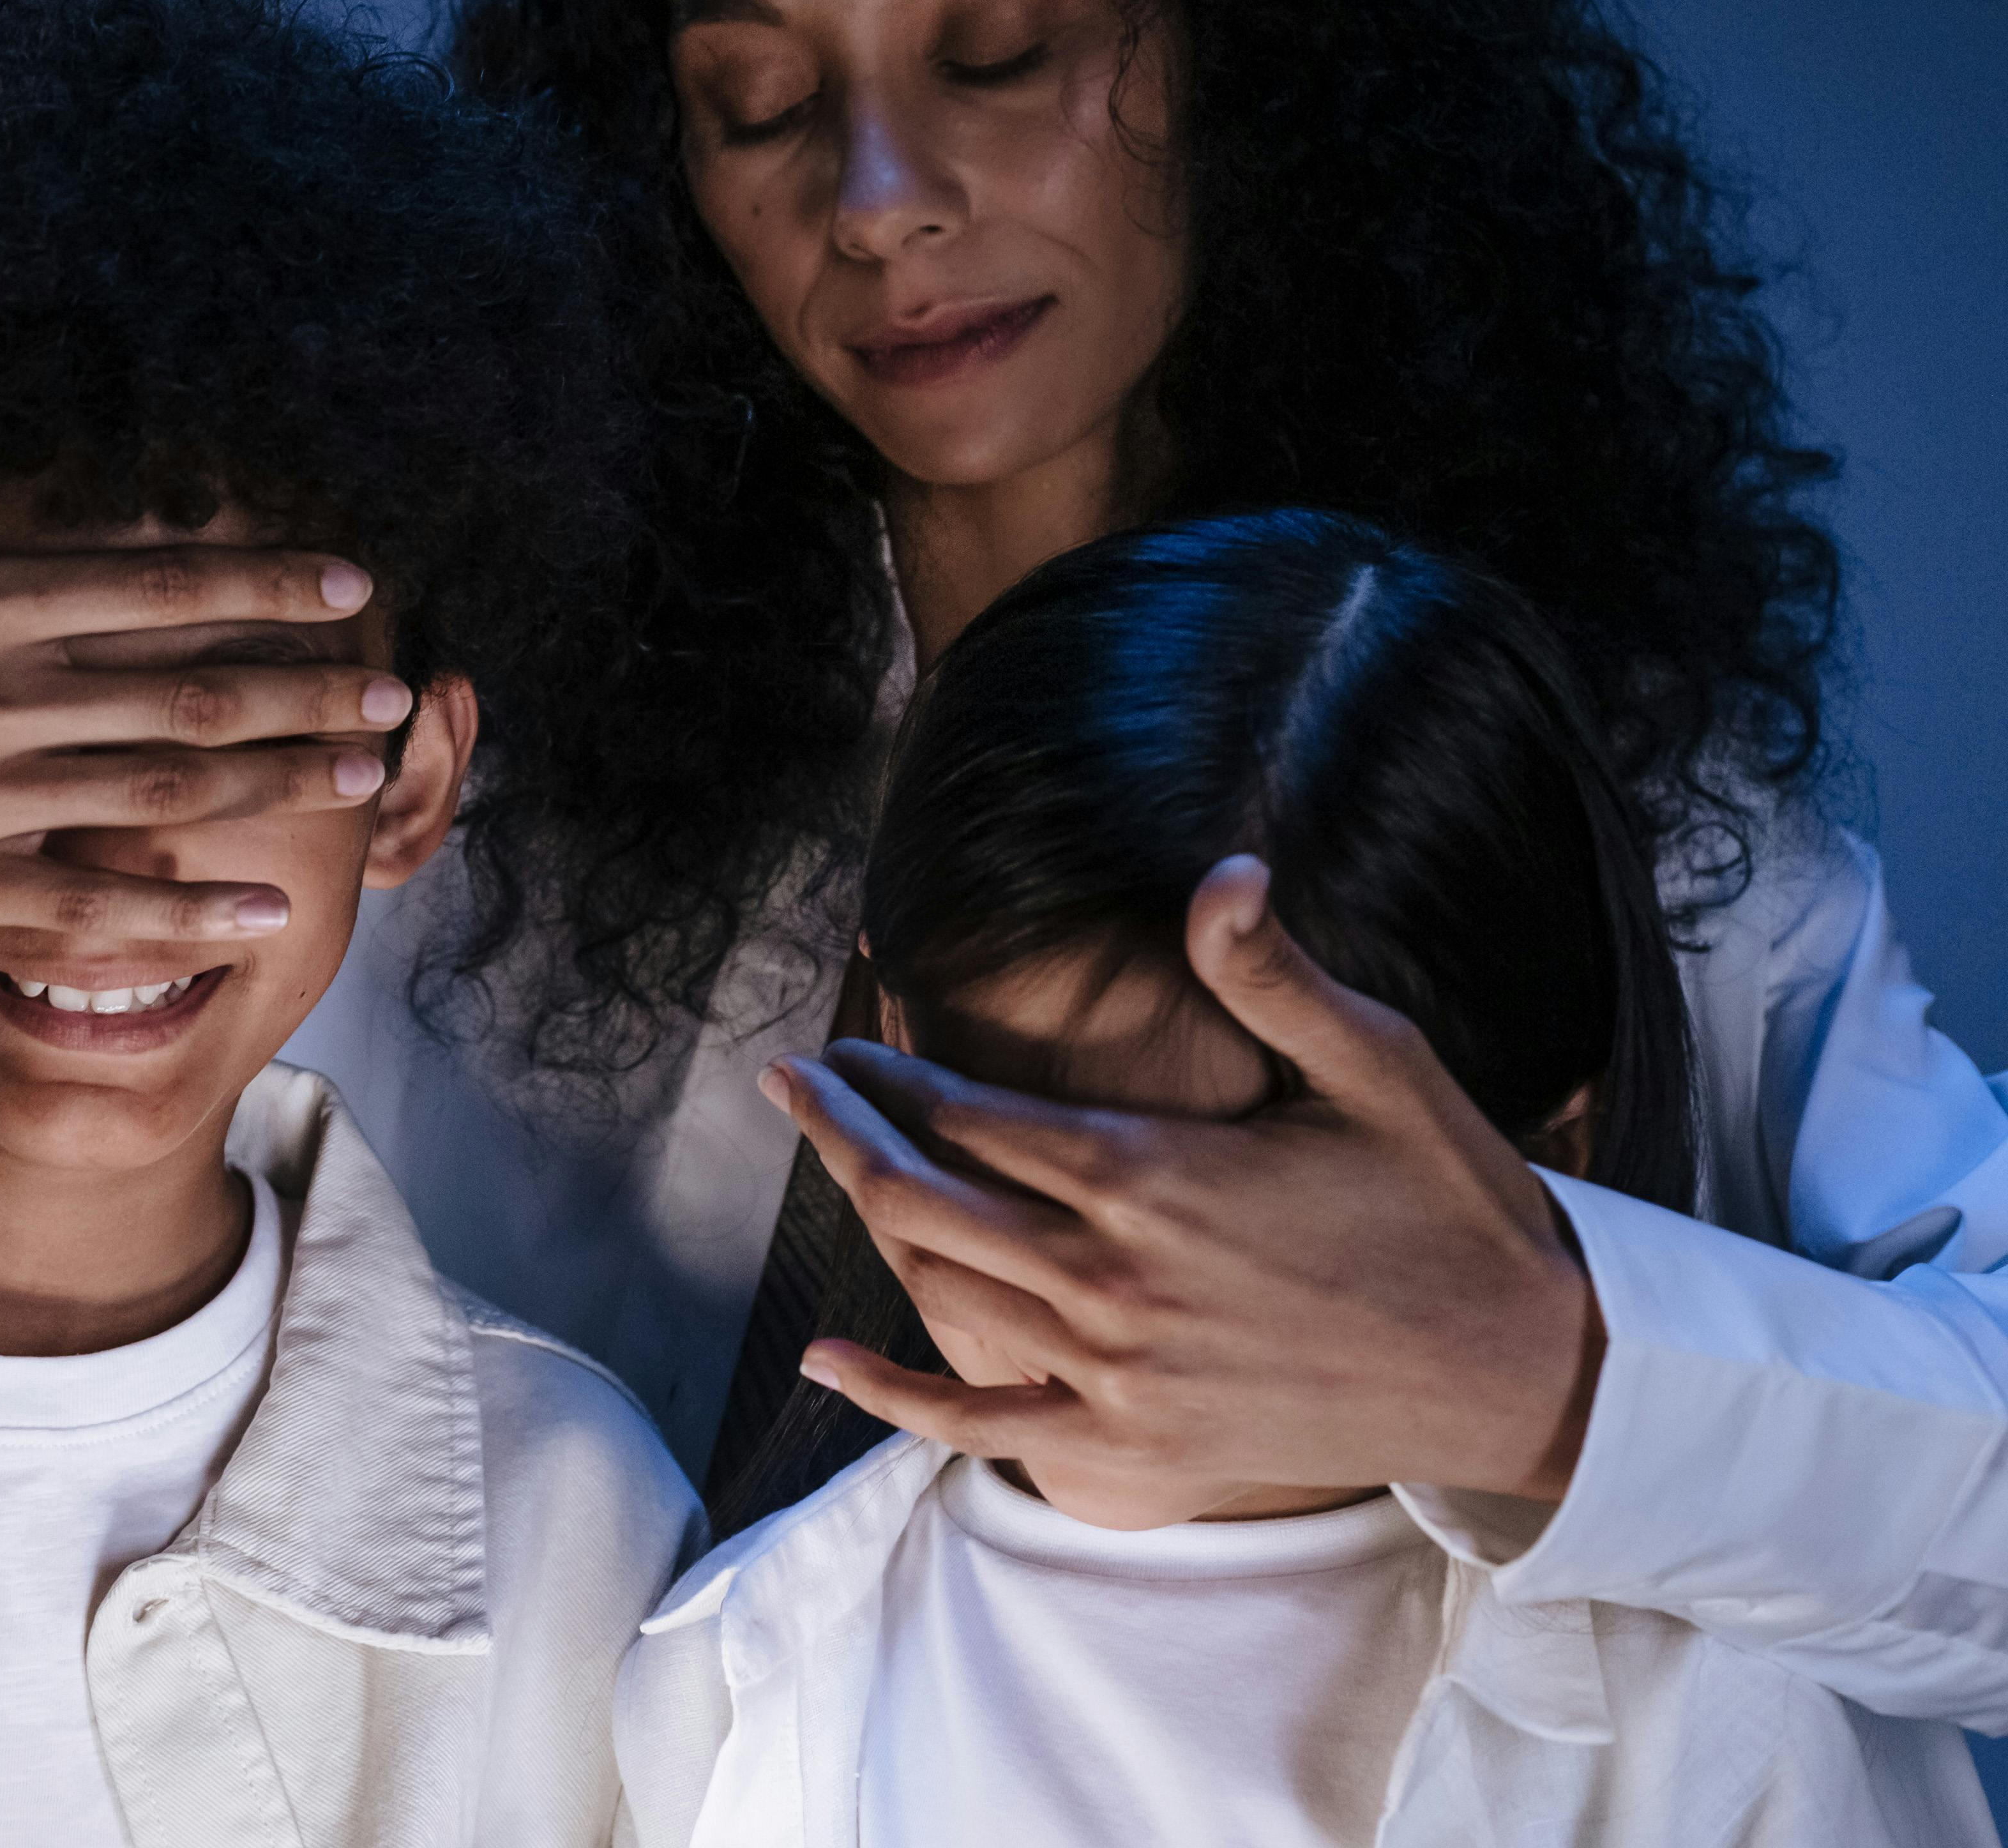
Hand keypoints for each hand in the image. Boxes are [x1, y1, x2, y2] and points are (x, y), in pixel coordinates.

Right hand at [0, 256, 409, 938]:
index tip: (353, 582)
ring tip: (363, 770)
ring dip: (271, 785)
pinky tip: (268, 906)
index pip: (146, 584)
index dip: (262, 581)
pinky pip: (86, 908)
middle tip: (395, 691)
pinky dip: (183, 911)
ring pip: (150, 797)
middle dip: (299, 691)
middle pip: (176, 696)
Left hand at [775, 857, 1604, 1500]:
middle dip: (839, 1129)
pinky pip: (978, 1421)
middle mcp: (1112, 1278)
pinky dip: (890, 1396)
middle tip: (787, 1080)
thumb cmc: (1452, 1205)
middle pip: (922, 1194)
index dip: (888, 1070)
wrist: (1526, 1371)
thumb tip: (1222, 868)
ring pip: (937, 1286)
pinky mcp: (1131, 1445)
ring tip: (822, 1156)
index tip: (844, 1037)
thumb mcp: (1377, 1068)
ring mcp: (1114, 1372)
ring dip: (863, 1219)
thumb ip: (1273, 976)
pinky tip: (826, 1362)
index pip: (968, 1112)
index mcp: (1153, 1177)